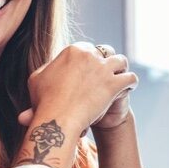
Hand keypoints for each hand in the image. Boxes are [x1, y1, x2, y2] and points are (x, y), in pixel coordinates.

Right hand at [18, 43, 136, 132]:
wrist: (57, 118)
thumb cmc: (45, 102)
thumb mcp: (37, 80)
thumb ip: (45, 72)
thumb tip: (47, 71)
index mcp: (72, 50)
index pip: (87, 49)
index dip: (90, 58)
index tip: (90, 68)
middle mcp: (89, 55)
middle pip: (104, 53)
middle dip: (106, 62)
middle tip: (106, 73)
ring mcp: (103, 69)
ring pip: (121, 61)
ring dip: (121, 68)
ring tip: (121, 76)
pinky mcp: (113, 84)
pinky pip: (130, 78)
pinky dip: (131, 82)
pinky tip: (129, 86)